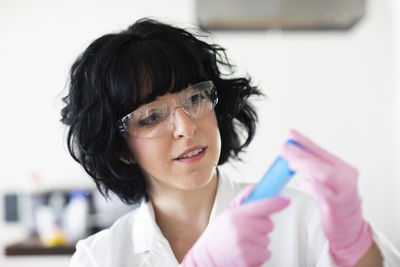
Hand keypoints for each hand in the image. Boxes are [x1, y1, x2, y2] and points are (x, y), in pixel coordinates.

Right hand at [181, 185, 289, 266]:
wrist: (207, 258)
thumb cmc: (217, 235)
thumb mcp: (227, 213)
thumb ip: (243, 199)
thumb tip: (257, 187)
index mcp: (236, 215)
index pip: (263, 205)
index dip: (276, 202)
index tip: (285, 200)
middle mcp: (242, 229)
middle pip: (269, 224)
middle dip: (261, 226)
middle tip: (247, 229)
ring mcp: (246, 245)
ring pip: (267, 239)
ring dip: (259, 241)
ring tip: (243, 242)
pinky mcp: (250, 259)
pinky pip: (266, 253)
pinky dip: (259, 253)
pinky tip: (246, 251)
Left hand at [280, 129, 372, 266]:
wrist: (349, 227)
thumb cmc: (336, 202)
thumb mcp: (326, 181)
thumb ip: (313, 167)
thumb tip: (292, 153)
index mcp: (342, 168)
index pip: (321, 151)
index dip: (305, 142)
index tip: (291, 134)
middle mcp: (346, 178)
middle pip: (321, 161)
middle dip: (300, 152)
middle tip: (284, 148)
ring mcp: (344, 192)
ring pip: (325, 174)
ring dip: (305, 166)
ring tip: (290, 162)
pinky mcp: (337, 207)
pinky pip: (325, 194)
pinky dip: (313, 186)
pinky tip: (303, 182)